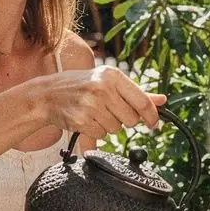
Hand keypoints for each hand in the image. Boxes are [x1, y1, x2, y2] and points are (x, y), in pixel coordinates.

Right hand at [37, 66, 165, 148]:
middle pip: (131, 119)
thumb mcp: (108, 82)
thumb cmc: (81, 86)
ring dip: (108, 126)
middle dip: (125, 120)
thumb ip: (137, 92)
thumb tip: (162, 100)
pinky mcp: (81, 120)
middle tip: (110, 111)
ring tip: (95, 113)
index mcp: (112, 75)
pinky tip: (86, 119)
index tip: (154, 124)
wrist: (47, 94)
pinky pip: (100, 135)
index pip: (143, 101)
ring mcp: (91, 104)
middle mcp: (102, 88)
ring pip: (116, 129)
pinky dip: (96, 131)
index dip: (152, 117)